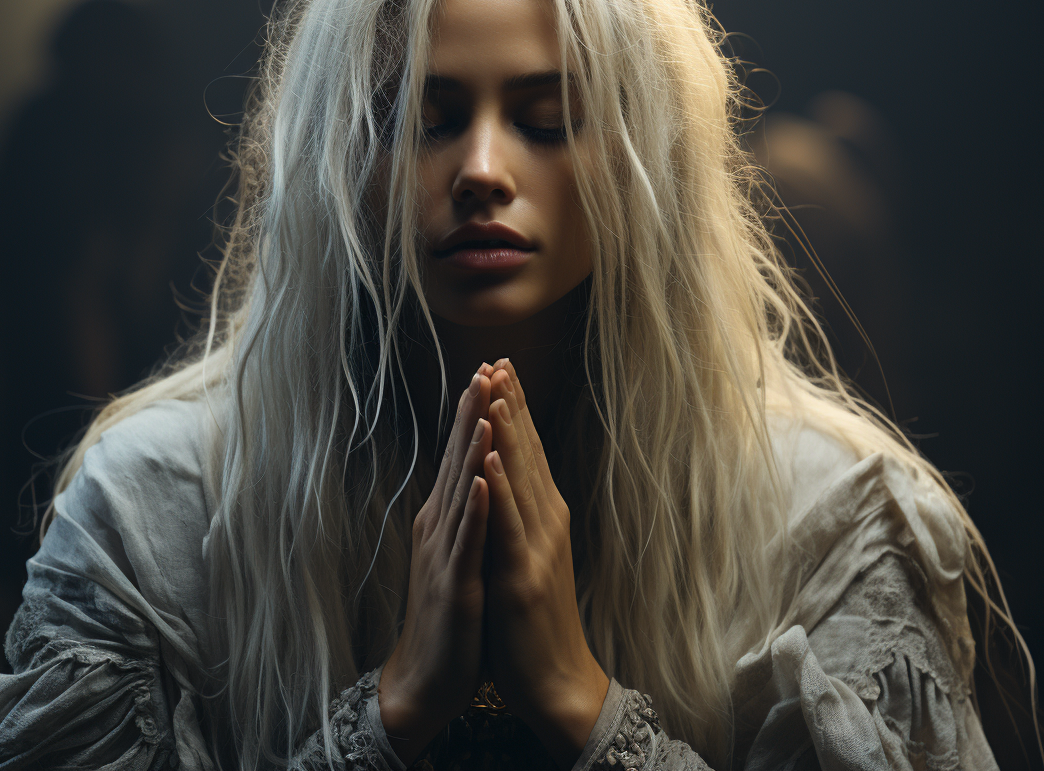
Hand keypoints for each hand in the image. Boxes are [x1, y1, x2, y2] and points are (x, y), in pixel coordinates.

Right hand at [378, 371, 493, 763]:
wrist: (426, 681)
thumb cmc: (449, 620)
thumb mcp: (458, 558)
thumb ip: (464, 517)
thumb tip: (475, 476)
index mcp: (444, 521)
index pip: (461, 456)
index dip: (474, 414)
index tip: (490, 370)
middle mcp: (440, 529)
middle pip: (456, 461)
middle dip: (472, 414)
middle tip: (485, 367)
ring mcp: (445, 556)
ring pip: (460, 491)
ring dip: (472, 447)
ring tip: (484, 406)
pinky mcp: (454, 586)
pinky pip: (466, 540)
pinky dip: (473, 506)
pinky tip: (480, 478)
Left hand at [482, 359, 609, 767]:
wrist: (556, 683)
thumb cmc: (534, 624)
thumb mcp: (527, 558)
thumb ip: (520, 518)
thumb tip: (504, 478)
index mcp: (543, 519)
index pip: (527, 453)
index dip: (514, 410)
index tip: (498, 368)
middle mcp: (545, 524)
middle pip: (527, 455)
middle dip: (510, 406)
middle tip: (496, 360)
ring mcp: (536, 548)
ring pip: (519, 480)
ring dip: (506, 434)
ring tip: (494, 392)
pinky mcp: (522, 577)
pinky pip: (507, 526)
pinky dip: (498, 490)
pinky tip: (487, 461)